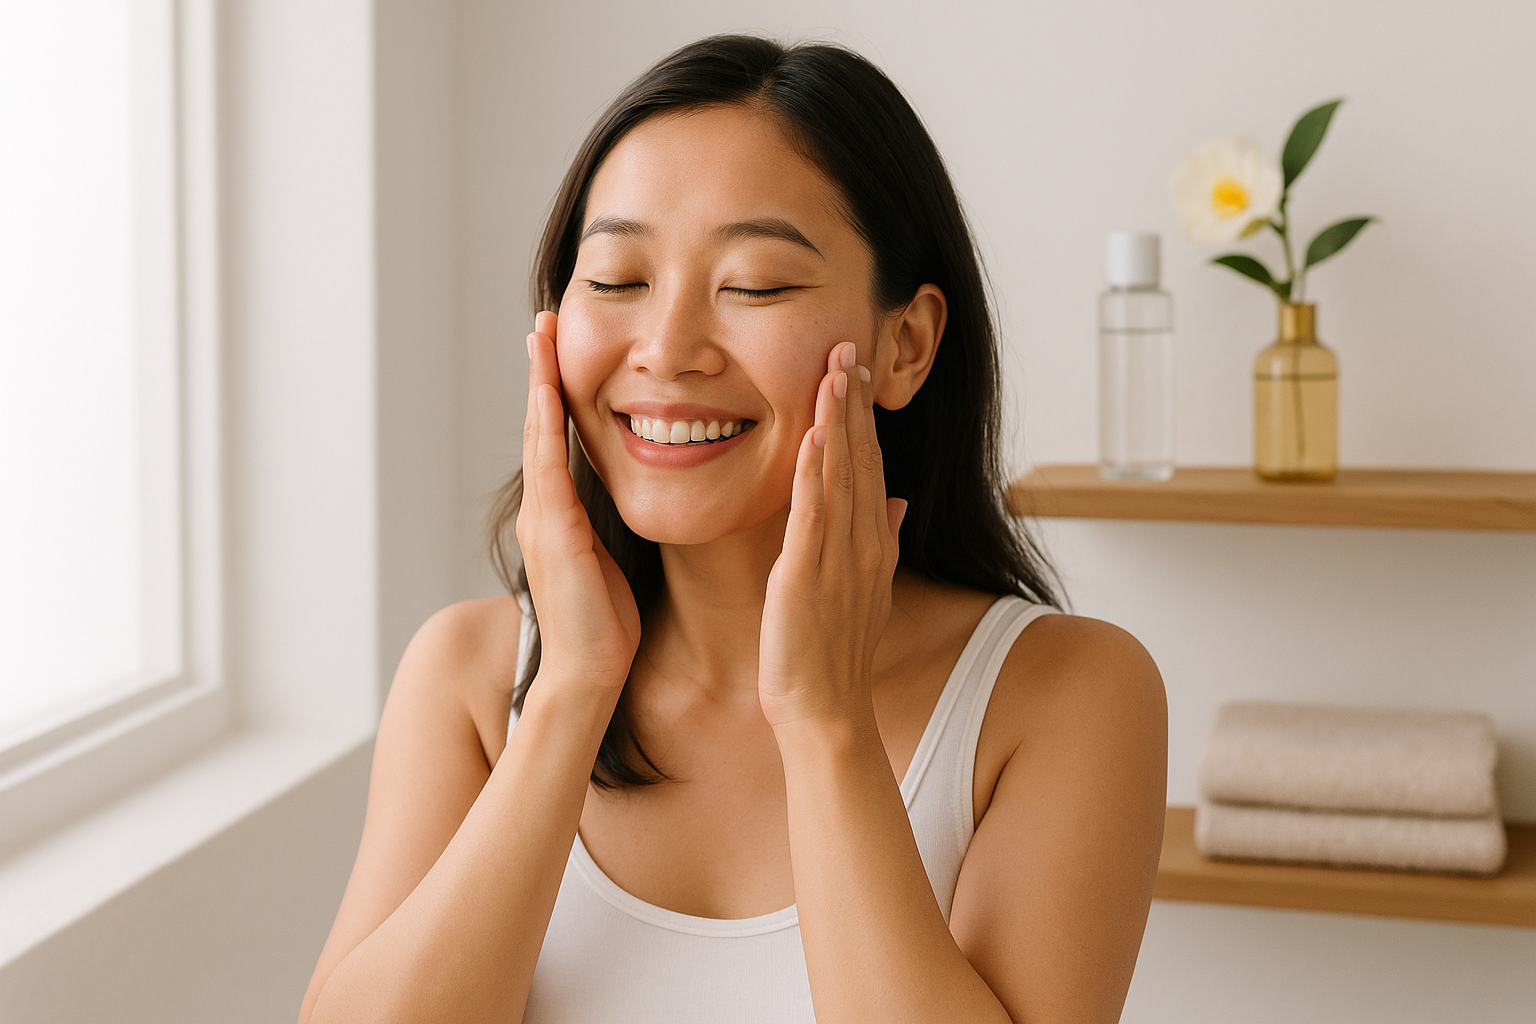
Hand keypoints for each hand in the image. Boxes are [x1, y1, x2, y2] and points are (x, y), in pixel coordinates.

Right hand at [517, 311, 641, 695]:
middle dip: (541, 371)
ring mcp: (543, 520)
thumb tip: (630, 497)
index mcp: (561, 515)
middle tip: (542, 320)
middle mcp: (544, 510)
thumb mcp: (609, 560)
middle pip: (540, 425)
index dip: (557, 391)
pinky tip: (548, 394)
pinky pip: (550, 470)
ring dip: (539, 384)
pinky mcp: (554, 535)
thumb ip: (607, 526)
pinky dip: (547, 429)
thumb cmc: (606, 626)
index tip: (560, 347)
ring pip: (538, 436)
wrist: (588, 675)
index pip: (558, 439)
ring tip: (540, 336)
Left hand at [758, 342, 908, 728]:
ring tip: (833, 370)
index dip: (862, 415)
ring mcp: (839, 558)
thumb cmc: (835, 653)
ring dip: (836, 420)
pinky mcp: (806, 576)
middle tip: (848, 345)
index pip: (870, 464)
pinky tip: (810, 436)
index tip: (854, 370)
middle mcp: (864, 542)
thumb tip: (897, 499)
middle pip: (861, 457)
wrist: (827, 709)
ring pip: (841, 474)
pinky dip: (812, 473)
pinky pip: (812, 515)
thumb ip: (881, 540)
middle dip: (854, 401)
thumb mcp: (866, 589)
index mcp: (873, 542)